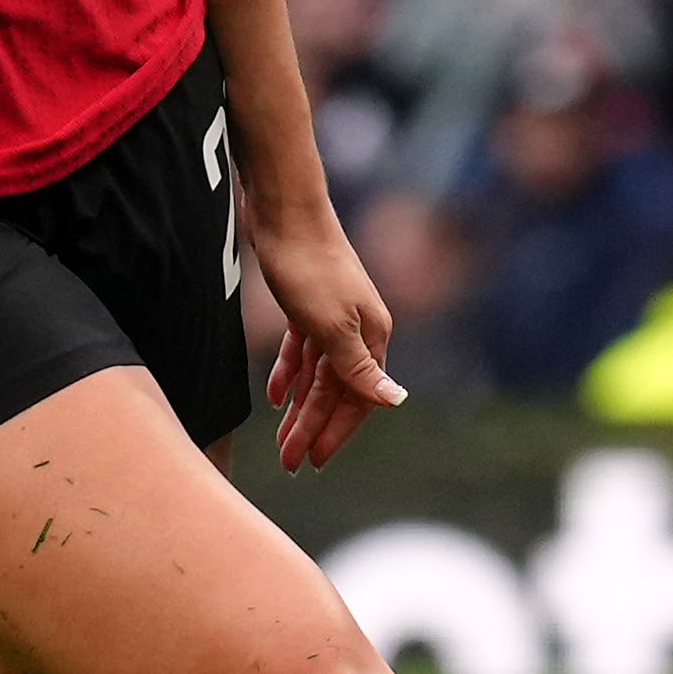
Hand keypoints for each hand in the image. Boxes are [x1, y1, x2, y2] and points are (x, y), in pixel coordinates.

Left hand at [248, 187, 403, 473]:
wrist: (285, 211)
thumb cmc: (309, 268)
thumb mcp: (332, 326)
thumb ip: (360, 368)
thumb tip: (397, 401)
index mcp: (372, 336)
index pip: (359, 397)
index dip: (336, 432)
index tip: (313, 461)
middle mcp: (358, 329)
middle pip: (336, 390)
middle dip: (313, 427)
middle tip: (289, 462)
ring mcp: (333, 316)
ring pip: (317, 374)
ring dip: (300, 407)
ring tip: (280, 439)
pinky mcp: (308, 304)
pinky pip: (302, 351)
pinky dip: (289, 374)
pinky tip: (275, 396)